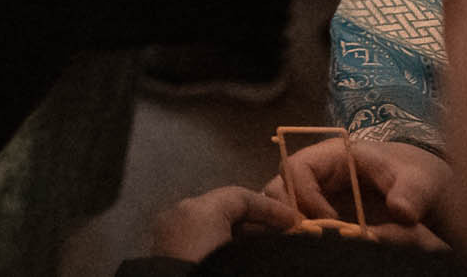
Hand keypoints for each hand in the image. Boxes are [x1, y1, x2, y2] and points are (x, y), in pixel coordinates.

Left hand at [152, 186, 300, 259]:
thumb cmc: (213, 273)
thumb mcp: (244, 259)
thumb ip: (268, 247)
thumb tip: (292, 242)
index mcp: (197, 211)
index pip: (240, 197)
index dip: (273, 209)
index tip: (299, 224)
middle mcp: (180, 215)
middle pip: (225, 209)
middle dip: (259, 223)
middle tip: (289, 238)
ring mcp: (169, 235)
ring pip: (213, 226)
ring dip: (243, 236)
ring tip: (272, 250)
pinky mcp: (167, 253)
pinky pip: (200, 240)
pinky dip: (224, 245)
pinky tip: (245, 260)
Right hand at [266, 136, 452, 236]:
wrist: (420, 190)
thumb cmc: (415, 177)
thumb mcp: (420, 181)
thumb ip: (412, 194)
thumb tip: (401, 212)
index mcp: (332, 156)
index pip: (297, 168)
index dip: (304, 194)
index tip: (330, 222)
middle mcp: (315, 174)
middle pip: (278, 187)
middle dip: (286, 214)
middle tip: (310, 238)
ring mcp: (314, 195)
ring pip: (281, 207)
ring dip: (289, 227)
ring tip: (311, 244)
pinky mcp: (319, 215)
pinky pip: (297, 223)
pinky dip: (298, 235)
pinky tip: (315, 247)